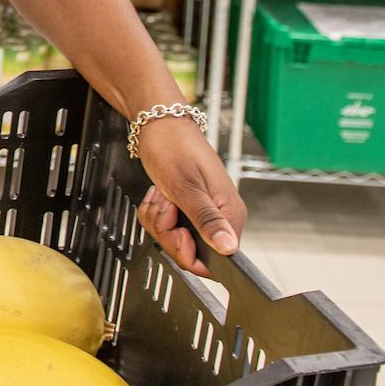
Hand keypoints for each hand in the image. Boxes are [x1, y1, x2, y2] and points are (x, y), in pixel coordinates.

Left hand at [133, 115, 245, 276]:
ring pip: (172, 240)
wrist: (158, 125)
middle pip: (189, 252)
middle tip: (167, 203)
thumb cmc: (174, 147)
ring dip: (158, 219)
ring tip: (163, 194)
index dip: (189, 252)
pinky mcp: (186, 210)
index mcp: (229, 214)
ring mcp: (202, 214)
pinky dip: (154, 213)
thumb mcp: (187, 187)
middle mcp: (219, 217)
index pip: (216, 260)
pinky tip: (158, 194)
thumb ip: (207, 220)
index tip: (176, 230)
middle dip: (167, 231)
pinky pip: (164, 228)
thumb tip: (230, 249)